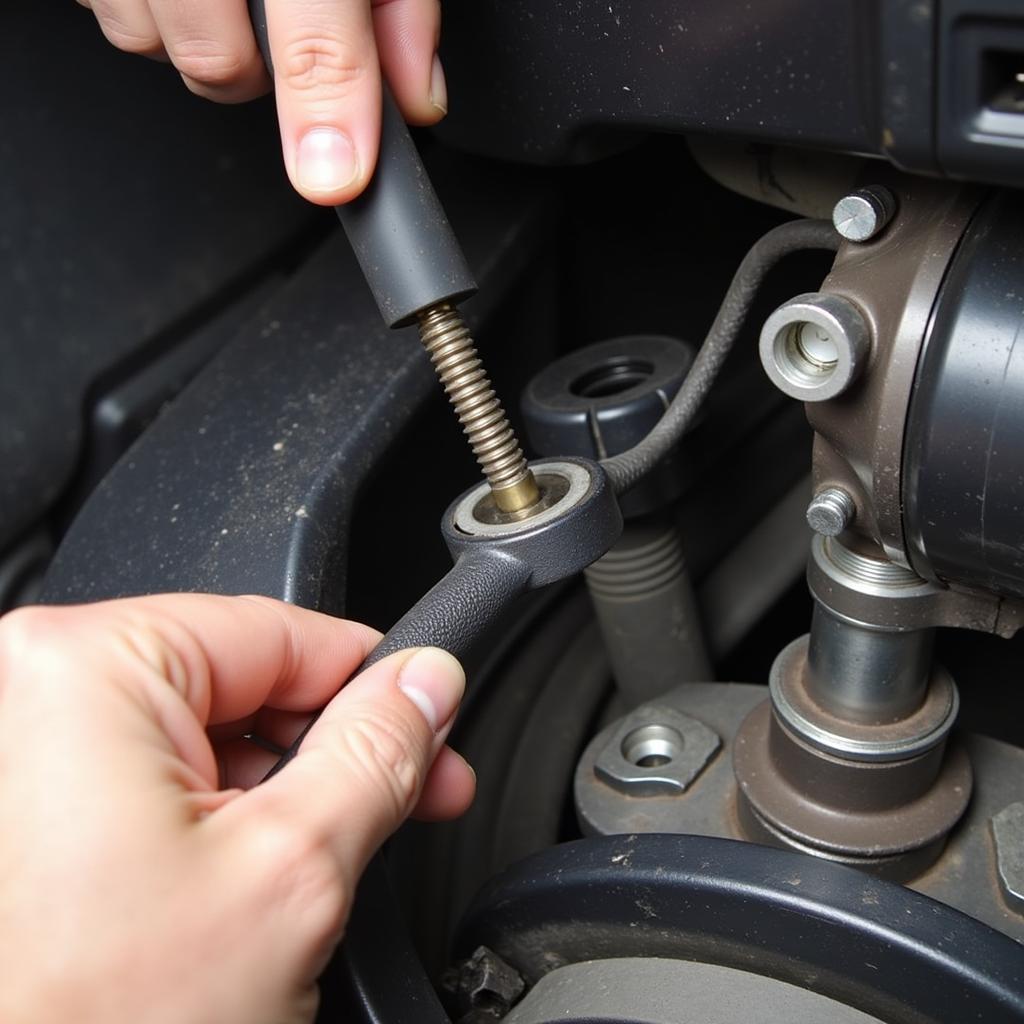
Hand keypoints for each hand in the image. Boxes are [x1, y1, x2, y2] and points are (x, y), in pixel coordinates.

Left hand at [0, 594, 473, 1022]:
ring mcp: (22, 754)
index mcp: (85, 668)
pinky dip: (221, 821)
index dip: (376, 685)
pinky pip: (154, 780)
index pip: (283, 632)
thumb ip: (378, 752)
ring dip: (285, 794)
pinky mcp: (24, 812)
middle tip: (411, 798)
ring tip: (327, 864)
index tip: (431, 723)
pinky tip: (257, 875)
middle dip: (337, 747)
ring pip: (207, 737)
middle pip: (246, 684)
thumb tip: (426, 683)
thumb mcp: (291, 871)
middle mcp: (31, 693)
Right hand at [81, 0, 446, 203]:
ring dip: (197, 38)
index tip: (332, 170)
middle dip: (258, 76)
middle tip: (278, 29)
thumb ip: (398, 3)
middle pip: (214, 61)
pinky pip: (104, 7)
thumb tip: (416, 95)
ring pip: (147, 41)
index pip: (312, 24)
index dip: (326, 102)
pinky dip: (147, 6)